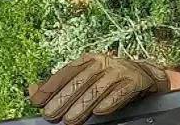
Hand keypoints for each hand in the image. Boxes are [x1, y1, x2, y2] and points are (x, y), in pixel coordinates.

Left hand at [29, 54, 170, 124]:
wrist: (146, 76)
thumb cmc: (111, 79)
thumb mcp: (86, 79)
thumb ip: (60, 86)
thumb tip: (32, 90)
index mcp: (89, 60)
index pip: (66, 72)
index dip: (51, 86)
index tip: (38, 100)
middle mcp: (103, 62)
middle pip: (80, 81)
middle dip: (64, 99)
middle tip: (53, 115)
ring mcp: (119, 70)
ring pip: (98, 88)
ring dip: (83, 105)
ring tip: (71, 120)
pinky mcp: (135, 80)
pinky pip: (121, 91)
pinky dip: (110, 101)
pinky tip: (100, 111)